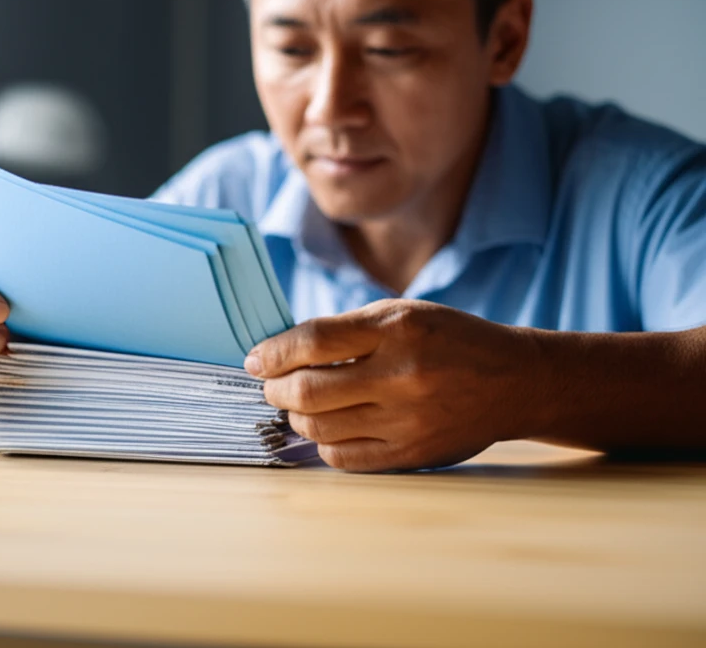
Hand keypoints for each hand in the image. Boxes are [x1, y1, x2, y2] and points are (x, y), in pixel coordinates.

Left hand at [244, 299, 538, 471]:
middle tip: (271, 386)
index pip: (312, 341)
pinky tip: (326, 429)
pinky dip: (322, 444)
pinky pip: (344, 458)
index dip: (272, 353)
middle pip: (307, 391)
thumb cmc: (450, 341)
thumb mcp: (403, 314)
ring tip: (298, 407)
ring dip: (295, 418)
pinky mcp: (412, 454)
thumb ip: (345, 329)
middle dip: (275, 389)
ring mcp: (407, 420)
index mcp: (397, 329)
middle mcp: (402, 375)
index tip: (255, 360)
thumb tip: (279, 353)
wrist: (516, 382)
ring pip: (318, 428)